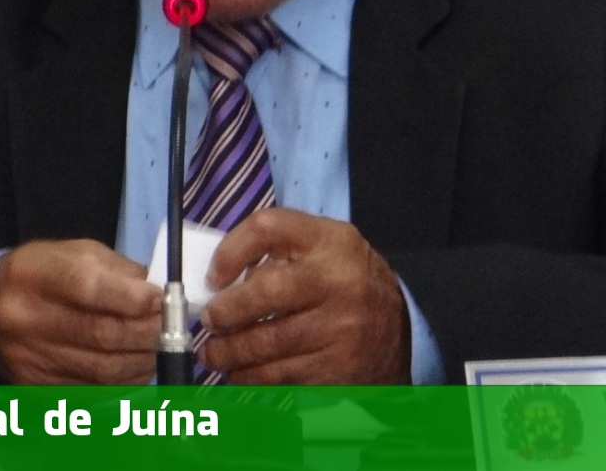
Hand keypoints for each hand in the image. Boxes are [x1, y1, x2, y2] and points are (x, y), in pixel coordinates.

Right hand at [0, 238, 160, 383]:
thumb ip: (119, 272)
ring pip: (103, 369)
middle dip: (148, 331)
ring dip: (144, 359)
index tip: (163, 299)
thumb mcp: (74, 254)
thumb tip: (161, 294)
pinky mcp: (37, 388)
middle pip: (101, 334)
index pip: (87, 287)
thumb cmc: (41, 276)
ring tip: (163, 345)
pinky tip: (140, 364)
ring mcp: (29, 358)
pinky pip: (94, 389)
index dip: (131, 297)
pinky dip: (126, 379)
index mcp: (33, 274)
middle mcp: (25, 318)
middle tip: (175, 325)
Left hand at [198, 208, 409, 383]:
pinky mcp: (336, 369)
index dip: (231, 250)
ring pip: (266, 343)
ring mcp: (339, 329)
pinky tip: (241, 372)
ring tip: (214, 353)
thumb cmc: (346, 282)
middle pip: (263, 292)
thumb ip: (280, 250)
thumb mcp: (324, 248)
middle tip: (209, 321)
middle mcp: (337, 281)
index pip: (268, 228)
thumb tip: (220, 279)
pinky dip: (251, 377)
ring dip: (229, 352)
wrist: (396, 331)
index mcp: (330, 241)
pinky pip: (280, 376)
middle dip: (225, 313)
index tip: (214, 276)